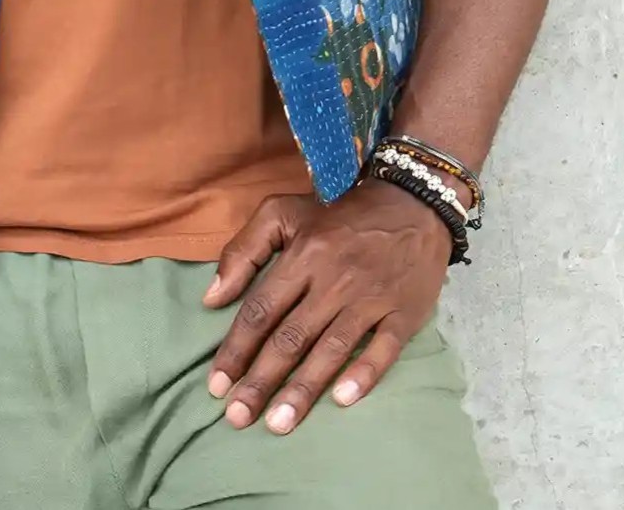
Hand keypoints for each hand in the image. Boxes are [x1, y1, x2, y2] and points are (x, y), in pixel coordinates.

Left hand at [199, 181, 453, 433]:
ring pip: (331, 349)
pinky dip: (364, 373)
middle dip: (261, 381)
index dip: (236, 350)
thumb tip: (211, 298)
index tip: (216, 387)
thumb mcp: (282, 212)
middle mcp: (333, 280)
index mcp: (301, 256)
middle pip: (291, 338)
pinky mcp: (405, 312)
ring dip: (304, 389)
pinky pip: (384, 349)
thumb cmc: (337, 213)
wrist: (412, 201)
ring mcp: (371, 298)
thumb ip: (243, 251)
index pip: (260, 311)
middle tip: (238, 418)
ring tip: (279, 423)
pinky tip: (342, 399)